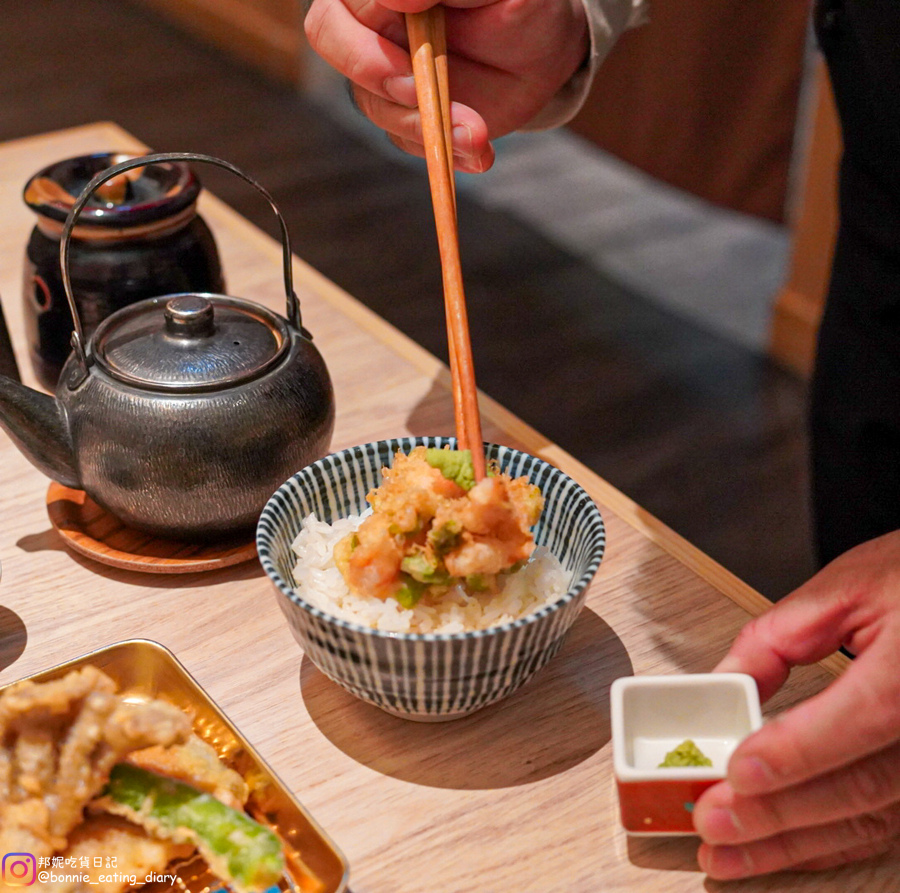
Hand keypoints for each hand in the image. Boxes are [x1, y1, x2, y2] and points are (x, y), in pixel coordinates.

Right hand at [304, 0, 589, 171]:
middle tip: (423, 93)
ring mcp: (382, 70)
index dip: (370, 22)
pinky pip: (405, 140)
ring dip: (424, 126)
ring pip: (373, 102)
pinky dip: (443, 152)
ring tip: (478, 135)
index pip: (346, 1)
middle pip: (333, 40)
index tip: (416, 24)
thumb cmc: (523, 6)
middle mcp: (371, 20)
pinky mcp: (402, 114)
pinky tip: (478, 152)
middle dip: (380, 75)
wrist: (545, 55)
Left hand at [692, 530, 899, 878]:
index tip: (736, 772)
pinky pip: (885, 824)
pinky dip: (829, 842)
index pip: (858, 720)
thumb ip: (776, 639)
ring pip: (870, 820)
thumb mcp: (843, 590)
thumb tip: (724, 683)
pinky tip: (781, 850)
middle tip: (711, 824)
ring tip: (728, 855)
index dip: (794, 752)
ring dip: (794, 845)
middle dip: (777, 814)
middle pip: (862, 787)